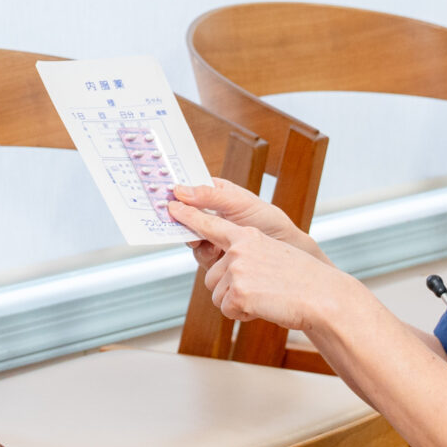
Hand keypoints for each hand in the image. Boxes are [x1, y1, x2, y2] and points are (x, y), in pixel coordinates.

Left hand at [165, 198, 361, 335]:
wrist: (323, 297)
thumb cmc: (303, 280)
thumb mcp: (272, 255)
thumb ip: (246, 256)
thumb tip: (224, 271)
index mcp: (248, 236)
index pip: (211, 224)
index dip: (189, 216)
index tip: (172, 206)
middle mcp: (239, 249)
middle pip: (211, 277)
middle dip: (229, 290)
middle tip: (259, 291)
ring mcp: (238, 270)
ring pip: (217, 296)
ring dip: (237, 303)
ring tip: (265, 297)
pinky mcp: (239, 292)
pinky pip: (227, 310)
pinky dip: (244, 314)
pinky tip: (265, 306)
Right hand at [168, 179, 321, 255]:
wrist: (286, 251)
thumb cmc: (270, 221)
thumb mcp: (240, 203)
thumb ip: (210, 197)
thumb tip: (180, 190)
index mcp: (215, 193)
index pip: (187, 190)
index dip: (173, 192)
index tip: (160, 194)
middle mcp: (211, 214)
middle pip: (183, 216)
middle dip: (179, 220)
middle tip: (173, 220)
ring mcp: (212, 236)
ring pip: (189, 238)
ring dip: (194, 240)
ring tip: (204, 242)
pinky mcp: (215, 256)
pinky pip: (200, 256)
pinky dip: (205, 255)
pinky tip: (215, 253)